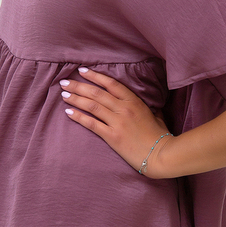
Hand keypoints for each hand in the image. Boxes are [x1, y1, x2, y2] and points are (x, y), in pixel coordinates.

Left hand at [58, 68, 173, 177]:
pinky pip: (92, 124)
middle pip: (96, 93)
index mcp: (134, 101)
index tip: (82, 71)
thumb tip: (145, 105)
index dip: (94, 76)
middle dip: (78, 86)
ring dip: (76, 99)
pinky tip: (68, 112)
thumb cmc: (160, 136)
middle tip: (64, 82)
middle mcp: (124, 109)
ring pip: (92, 106)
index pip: (110, 84)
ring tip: (64, 95)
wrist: (161, 155)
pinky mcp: (112, 137)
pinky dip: (79, 117)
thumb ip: (147, 108)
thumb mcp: (156, 115)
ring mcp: (117, 122)